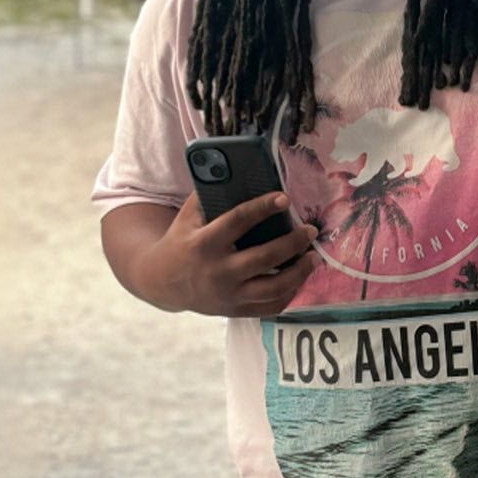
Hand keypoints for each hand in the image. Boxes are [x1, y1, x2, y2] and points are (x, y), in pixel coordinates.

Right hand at [142, 192, 317, 317]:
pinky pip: (271, 306)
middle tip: (310, 230)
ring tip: (314, 257)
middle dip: (293, 243)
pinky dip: (290, 293)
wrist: (164, 282)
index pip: (238, 221)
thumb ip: (208, 194)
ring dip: (300, 272)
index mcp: (205, 243)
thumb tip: (233, 167)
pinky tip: (300, 278)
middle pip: (265, 257)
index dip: (263, 208)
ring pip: (274, 288)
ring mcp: (229, 294)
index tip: (284, 199)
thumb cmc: (181, 241)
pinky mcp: (236, 310)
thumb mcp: (188, 216)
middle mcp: (219, 271)